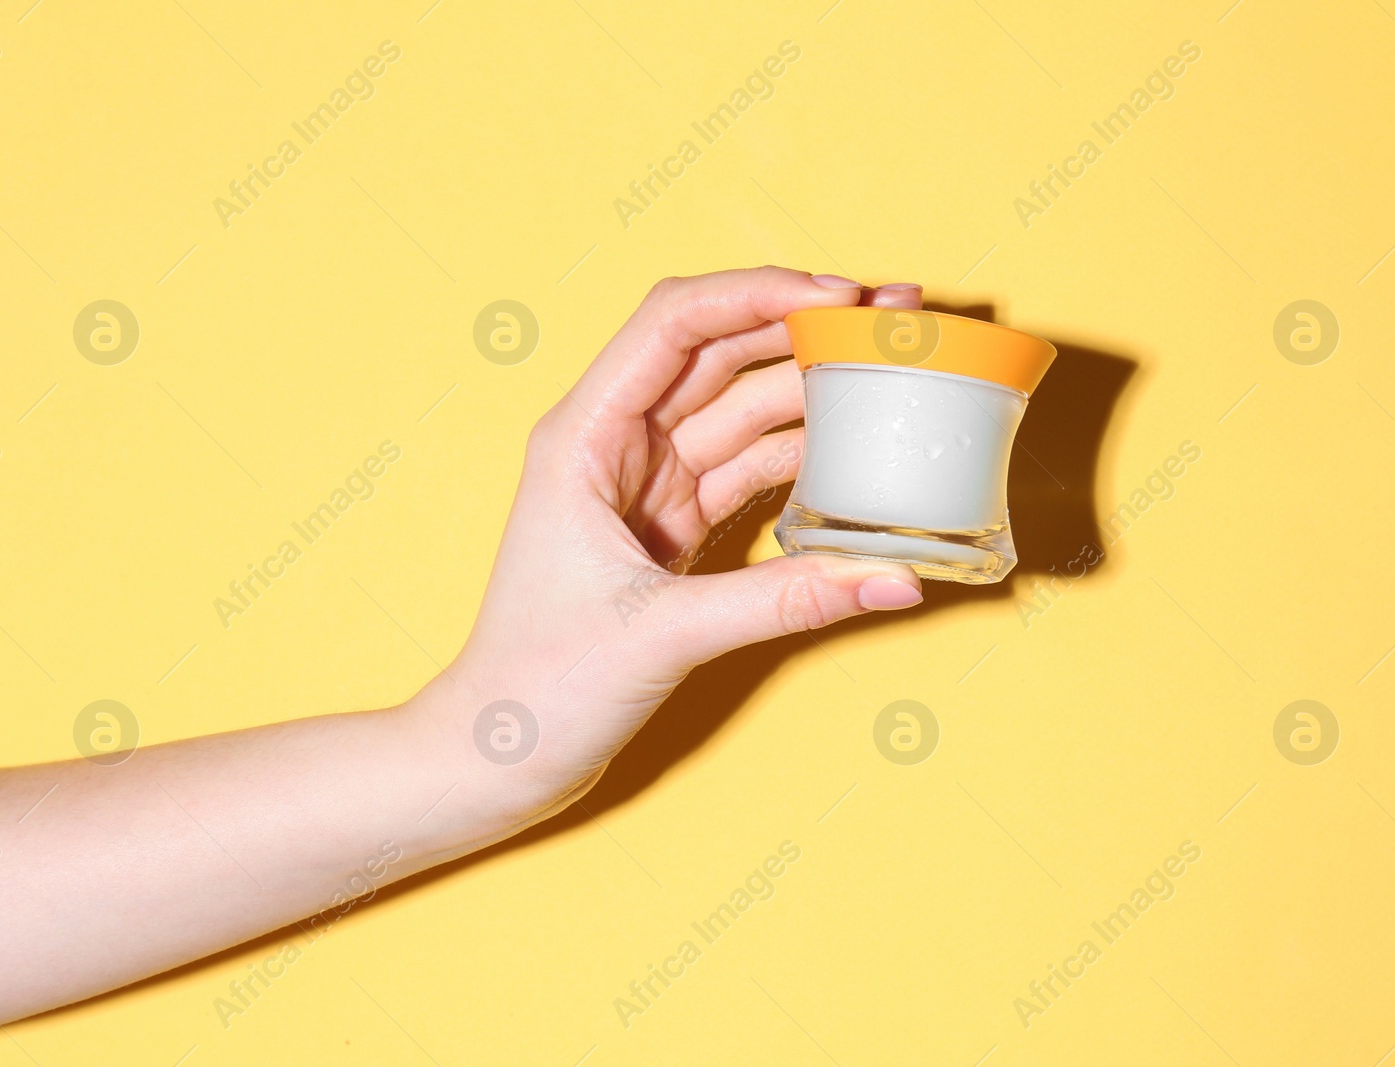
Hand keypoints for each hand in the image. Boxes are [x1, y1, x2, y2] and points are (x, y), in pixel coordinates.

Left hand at [442, 267, 927, 811]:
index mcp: (584, 436)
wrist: (501, 754)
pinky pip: (750, 469)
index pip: (675, 324)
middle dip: (803, 327)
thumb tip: (892, 577)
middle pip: (719, 353)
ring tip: (893, 372)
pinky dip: (804, 459)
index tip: (840, 298)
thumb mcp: (663, 633)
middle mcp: (616, 443)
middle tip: (893, 317)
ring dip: (814, 390)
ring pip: (743, 409)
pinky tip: (858, 449)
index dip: (758, 295)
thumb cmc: (539, 686)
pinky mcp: (675, 525)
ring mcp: (649, 482)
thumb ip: (784, 600)